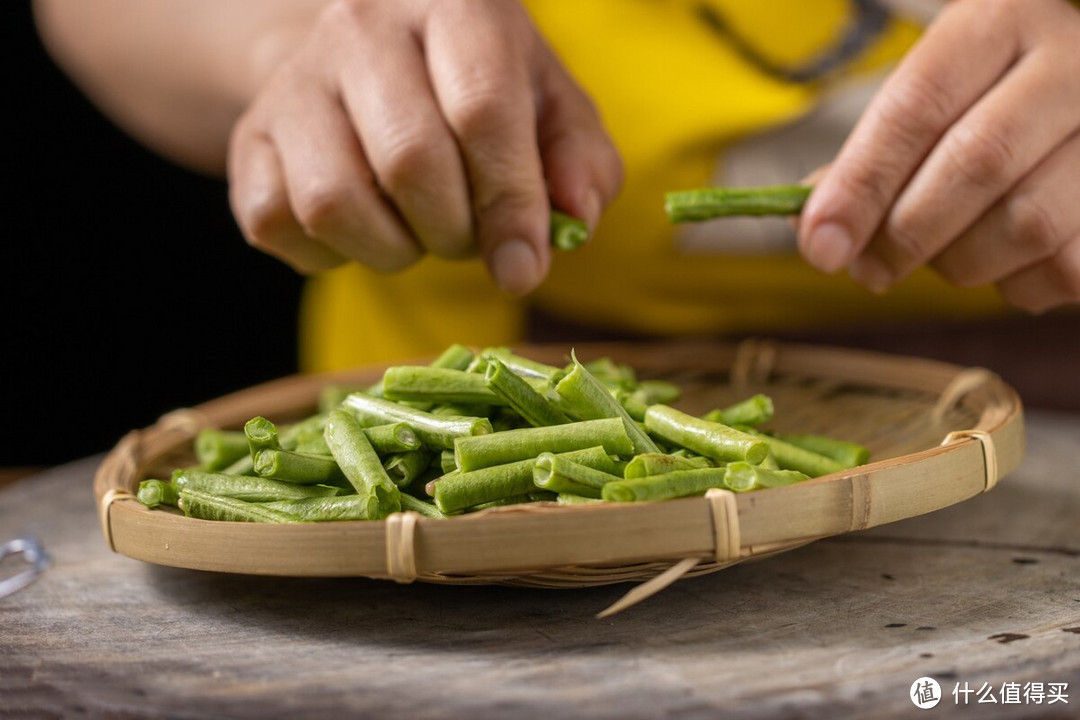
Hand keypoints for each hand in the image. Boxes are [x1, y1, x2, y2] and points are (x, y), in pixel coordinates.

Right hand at [227, 0, 621, 293]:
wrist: (373, 66)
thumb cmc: (479, 91)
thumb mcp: (550, 110)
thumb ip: (580, 162)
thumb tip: (572, 220)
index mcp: (453, 4)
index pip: (482, 109)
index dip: (510, 202)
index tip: (524, 264)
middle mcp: (361, 26)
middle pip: (410, 162)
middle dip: (454, 231)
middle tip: (468, 233)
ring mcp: (294, 80)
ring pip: (334, 202)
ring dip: (392, 248)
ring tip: (416, 230)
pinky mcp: (250, 137)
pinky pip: (278, 224)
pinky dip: (330, 255)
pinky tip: (363, 226)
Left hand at [799, 0, 1079, 312]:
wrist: (1073, 127)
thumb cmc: (979, 119)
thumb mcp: (923, 114)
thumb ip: (864, 166)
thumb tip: (818, 232)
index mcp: (999, 24)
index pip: (917, 106)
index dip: (860, 183)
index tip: (820, 245)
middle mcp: (1070, 63)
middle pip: (977, 162)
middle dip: (904, 234)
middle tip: (869, 270)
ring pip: (1026, 223)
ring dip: (962, 263)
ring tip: (944, 255)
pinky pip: (1063, 266)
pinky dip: (1014, 284)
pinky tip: (1003, 263)